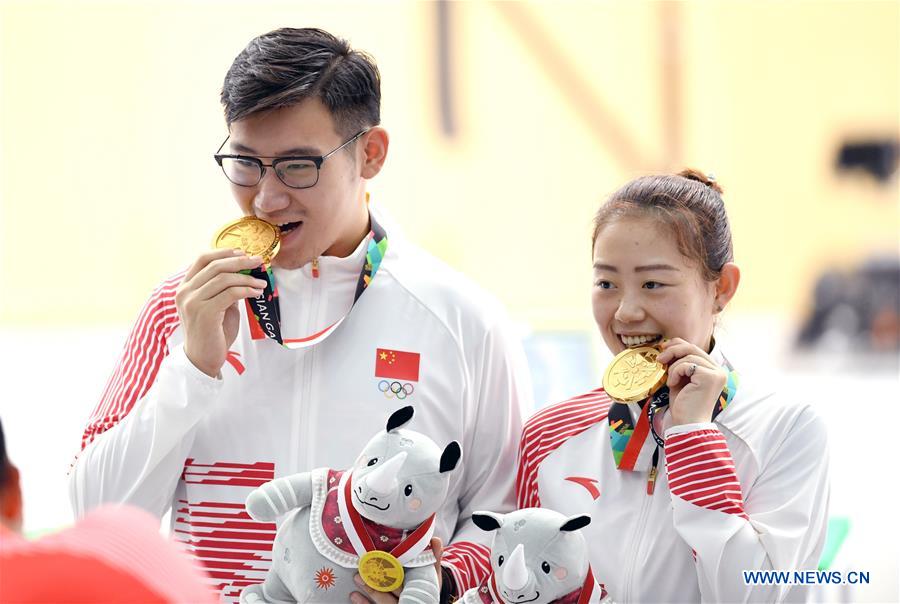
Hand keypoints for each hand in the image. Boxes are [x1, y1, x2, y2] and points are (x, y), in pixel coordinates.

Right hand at [175, 249, 266, 376]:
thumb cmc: (212, 333)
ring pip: (223, 278)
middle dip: (240, 261)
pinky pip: (230, 294)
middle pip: (215, 265)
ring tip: (261, 282)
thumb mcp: (217, 305)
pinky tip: (257, 292)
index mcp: (185, 287)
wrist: (202, 359)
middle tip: (258, 261)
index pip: (202, 259)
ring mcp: (192, 302)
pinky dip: (246, 290)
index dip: (223, 252)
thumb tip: (244, 273)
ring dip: (246, 278)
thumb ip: (224, 289)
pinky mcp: (205, 312)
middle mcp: (185, 292)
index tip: (242, 252)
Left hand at [350, 537, 443, 603]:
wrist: (427, 599)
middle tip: (363, 570)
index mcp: (417, 588)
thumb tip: (436, 539)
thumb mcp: (433, 573)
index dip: (394, 573)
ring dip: (369, 589)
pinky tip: (354, 595)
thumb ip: (434, 557)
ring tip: (357, 578)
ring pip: (382, 600)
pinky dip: (364, 603)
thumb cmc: (427, 584)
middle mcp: (407, 599)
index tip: (385, 562)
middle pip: (391, 590)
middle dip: (377, 581)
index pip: (405, 580)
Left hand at [656, 338, 727, 425]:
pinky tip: (673, 385)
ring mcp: (716, 373)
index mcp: (713, 370)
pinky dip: (675, 373)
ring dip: (673, 367)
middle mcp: (719, 370)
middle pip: (692, 347)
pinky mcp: (710, 377)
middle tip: (659, 359)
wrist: (687, 424)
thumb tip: (668, 346)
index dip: (677, 344)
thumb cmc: (683, 405)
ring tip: (670, 381)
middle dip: (672, 350)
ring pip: (688, 356)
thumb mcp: (680, 379)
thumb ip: (679, 363)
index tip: (662, 348)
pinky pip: (687, 365)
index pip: (695, 348)